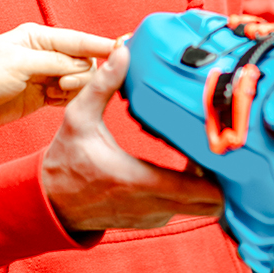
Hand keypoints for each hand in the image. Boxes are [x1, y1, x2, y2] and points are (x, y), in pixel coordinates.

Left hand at [0, 24, 114, 168]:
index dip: (102, 45)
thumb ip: (57, 62)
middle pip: (83, 61)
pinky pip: (68, 97)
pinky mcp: (40, 97)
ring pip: (78, 80)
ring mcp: (43, 76)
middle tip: (63, 84)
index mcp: (36, 36)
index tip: (125, 50)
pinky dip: (68, 100)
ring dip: (74, 88)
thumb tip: (89, 62)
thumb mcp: (19, 65)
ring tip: (55, 93)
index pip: (78, 40)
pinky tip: (57, 101)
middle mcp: (43, 54)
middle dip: (82, 73)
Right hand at [41, 46, 225, 231]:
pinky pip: (183, 209)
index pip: (199, 192)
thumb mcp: (78, 118)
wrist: (51, 202)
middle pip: (210, 204)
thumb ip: (102, 85)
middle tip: (218, 145)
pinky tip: (185, 165)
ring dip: (206, 184)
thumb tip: (122, 52)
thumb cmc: (66, 160)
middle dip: (221, 178)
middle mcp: (151, 206)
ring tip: (202, 150)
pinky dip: (191, 192)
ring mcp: (153, 217)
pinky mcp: (151, 220)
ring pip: (198, 208)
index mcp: (138, 181)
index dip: (219, 173)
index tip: (222, 146)